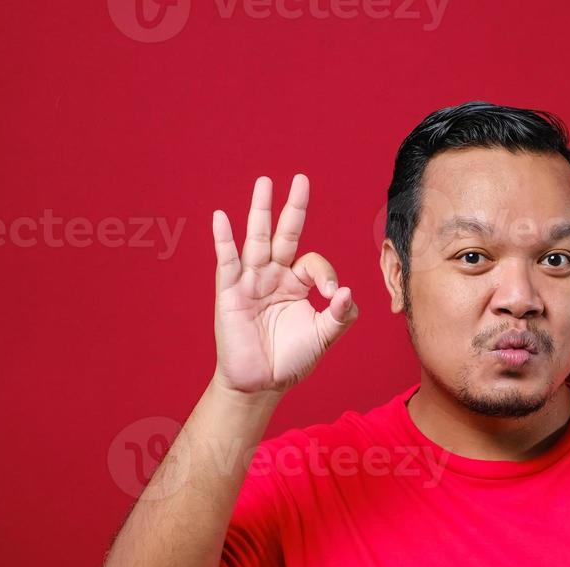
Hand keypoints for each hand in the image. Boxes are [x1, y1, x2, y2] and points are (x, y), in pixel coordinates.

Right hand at [212, 174, 359, 392]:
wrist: (261, 384)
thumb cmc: (291, 360)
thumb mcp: (323, 337)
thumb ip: (340, 316)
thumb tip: (348, 292)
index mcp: (297, 284)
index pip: (314, 263)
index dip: (326, 275)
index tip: (332, 297)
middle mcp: (274, 276)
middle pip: (285, 234)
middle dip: (293, 208)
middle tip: (301, 179)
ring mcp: (251, 281)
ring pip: (257, 239)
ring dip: (260, 211)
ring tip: (264, 183)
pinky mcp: (230, 292)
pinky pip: (227, 261)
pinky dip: (224, 239)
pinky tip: (221, 217)